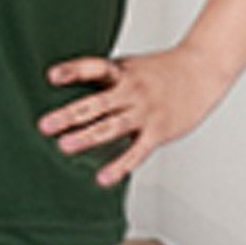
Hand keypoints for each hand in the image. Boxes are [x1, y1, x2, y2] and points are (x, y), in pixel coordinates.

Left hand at [36, 45, 230, 187]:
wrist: (200, 72)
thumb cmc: (162, 70)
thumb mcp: (131, 66)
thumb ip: (107, 77)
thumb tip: (75, 85)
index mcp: (122, 72)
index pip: (94, 68)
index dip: (73, 71)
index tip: (51, 76)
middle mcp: (131, 91)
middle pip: (96, 103)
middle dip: (69, 115)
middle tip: (45, 125)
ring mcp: (144, 111)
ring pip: (111, 127)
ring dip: (87, 137)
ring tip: (64, 146)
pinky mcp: (158, 132)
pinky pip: (136, 152)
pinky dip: (119, 166)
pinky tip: (102, 177)